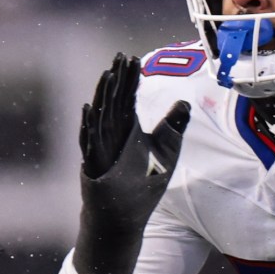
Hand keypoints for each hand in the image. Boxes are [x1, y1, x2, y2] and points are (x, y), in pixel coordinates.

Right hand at [73, 54, 190, 273]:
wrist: (124, 217)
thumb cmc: (142, 184)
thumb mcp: (165, 152)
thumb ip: (172, 126)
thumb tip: (185, 101)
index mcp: (127, 128)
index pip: (128, 97)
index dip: (130, 78)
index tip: (133, 58)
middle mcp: (112, 134)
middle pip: (114, 101)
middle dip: (117, 79)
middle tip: (121, 57)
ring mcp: (100, 148)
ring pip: (101, 116)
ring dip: (104, 96)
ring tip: (109, 75)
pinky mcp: (93, 165)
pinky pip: (90, 142)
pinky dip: (89, 125)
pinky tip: (88, 108)